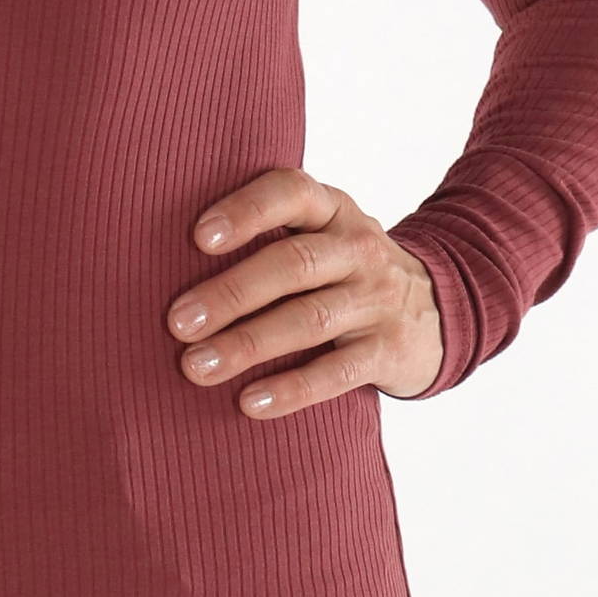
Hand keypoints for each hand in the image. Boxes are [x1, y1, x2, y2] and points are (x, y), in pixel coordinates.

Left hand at [165, 167, 444, 415]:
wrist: (440, 308)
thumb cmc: (342, 269)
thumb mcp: (320, 233)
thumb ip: (266, 234)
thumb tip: (156, 256)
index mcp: (332, 209)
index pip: (290, 193)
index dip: (246, 212)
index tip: (197, 237)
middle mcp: (358, 248)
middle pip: (292, 264)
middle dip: (231, 293)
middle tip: (176, 323)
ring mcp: (377, 299)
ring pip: (309, 319)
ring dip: (248, 343)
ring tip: (195, 367)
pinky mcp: (389, 350)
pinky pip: (337, 371)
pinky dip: (291, 389)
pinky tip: (249, 403)